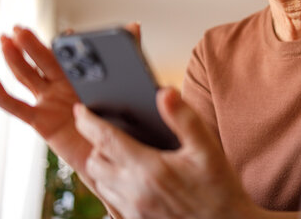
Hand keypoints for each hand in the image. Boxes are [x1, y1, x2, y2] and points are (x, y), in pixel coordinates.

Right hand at [0, 22, 141, 173]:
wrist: (113, 155)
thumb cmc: (119, 122)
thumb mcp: (127, 86)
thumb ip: (130, 55)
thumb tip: (134, 26)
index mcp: (81, 76)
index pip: (69, 55)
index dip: (65, 44)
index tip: (68, 35)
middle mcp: (62, 86)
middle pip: (42, 61)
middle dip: (31, 43)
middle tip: (20, 28)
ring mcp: (48, 102)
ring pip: (27, 77)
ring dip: (14, 59)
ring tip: (5, 41)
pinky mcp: (41, 121)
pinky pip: (17, 107)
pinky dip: (1, 95)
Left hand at [74, 87, 261, 218]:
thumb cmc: (220, 189)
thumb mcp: (208, 149)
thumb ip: (185, 119)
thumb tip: (165, 93)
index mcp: (149, 169)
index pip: (105, 139)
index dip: (88, 122)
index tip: (80, 110)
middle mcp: (134, 192)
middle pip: (95, 162)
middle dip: (96, 144)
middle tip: (107, 132)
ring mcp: (133, 210)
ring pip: (99, 183)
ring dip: (103, 166)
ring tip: (119, 154)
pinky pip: (111, 200)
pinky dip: (113, 185)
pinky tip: (132, 179)